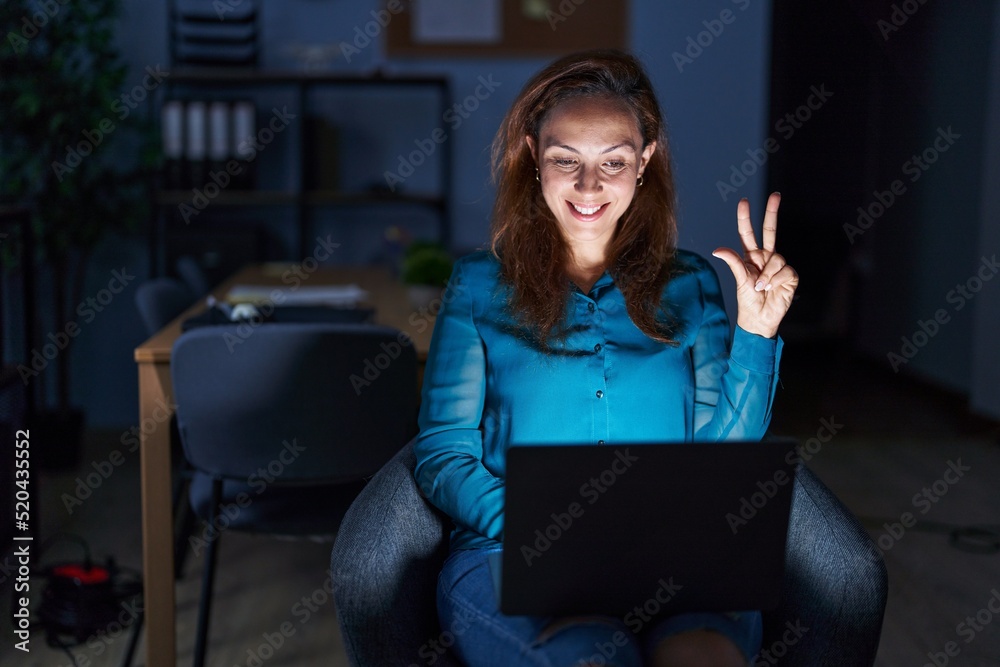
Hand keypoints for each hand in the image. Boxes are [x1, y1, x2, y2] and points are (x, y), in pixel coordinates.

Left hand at [712, 192, 797, 338]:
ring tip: (761, 288)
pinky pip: (784, 270)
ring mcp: (779, 266)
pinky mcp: (790, 276)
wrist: (760, 319)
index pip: (748, 233)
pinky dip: (776, 280)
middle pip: (770, 231)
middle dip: (772, 212)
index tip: (744, 202)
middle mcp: (766, 258)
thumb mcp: (740, 280)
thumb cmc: (747, 301)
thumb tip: (717, 249)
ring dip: (767, 275)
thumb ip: (733, 262)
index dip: (746, 218)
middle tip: (776, 195)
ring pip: (776, 259)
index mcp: (751, 257)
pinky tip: (772, 289)